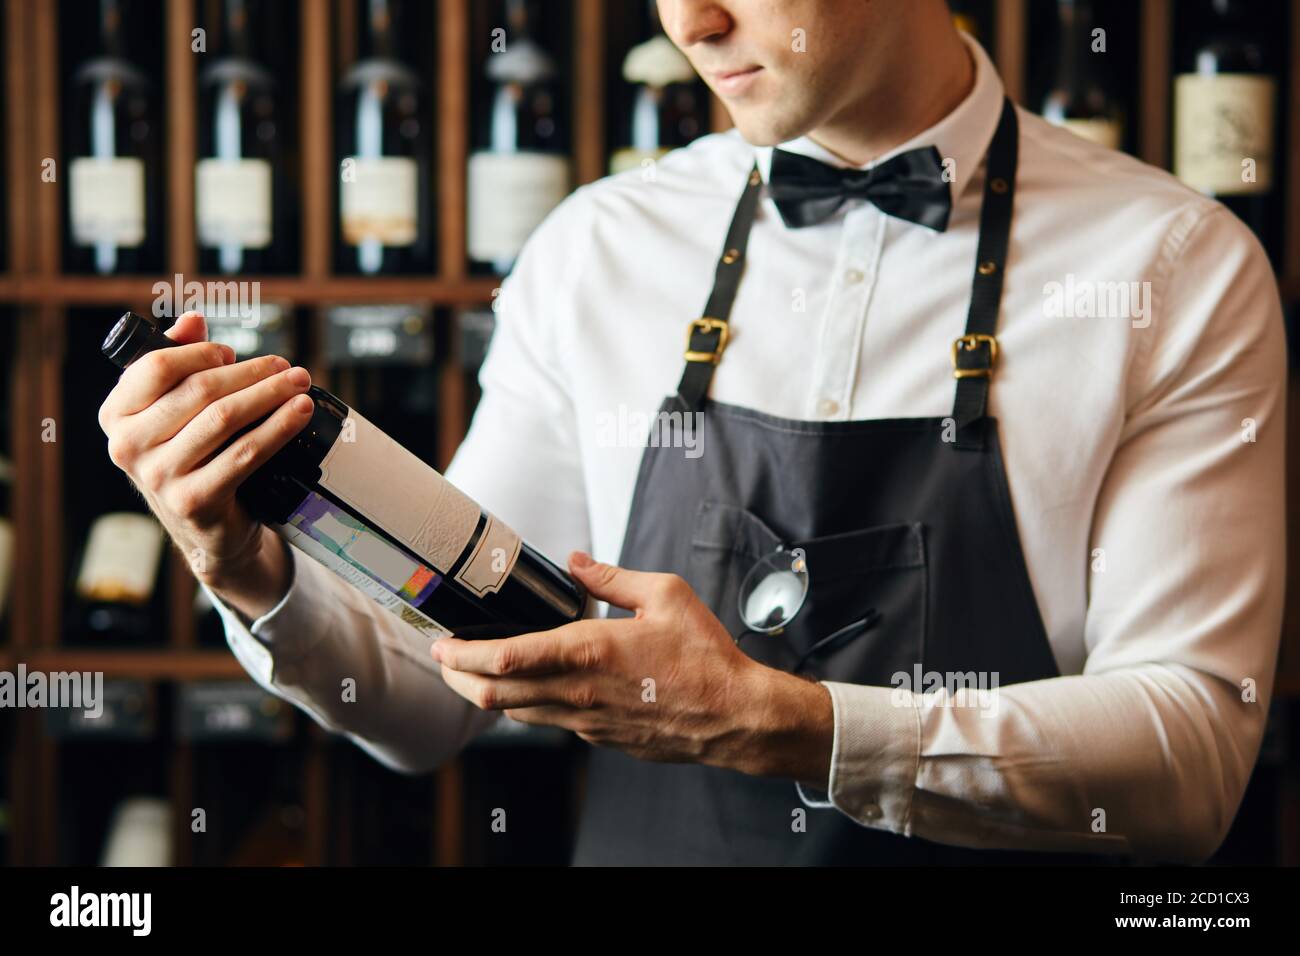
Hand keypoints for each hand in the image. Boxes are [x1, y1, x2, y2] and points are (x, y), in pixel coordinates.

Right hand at [97, 311, 314, 616]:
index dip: (199, 353)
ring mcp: (158, 477)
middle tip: (287, 366)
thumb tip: (193, 319)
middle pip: (198, 391)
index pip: (155, 367)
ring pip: (224, 419)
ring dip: (270, 395)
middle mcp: (128, 446)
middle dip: (251, 372)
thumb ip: (178, 362)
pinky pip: (245, 454)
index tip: (232, 352)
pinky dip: (278, 428)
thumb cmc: (190, 455)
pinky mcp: (194, 501)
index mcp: (115, 415)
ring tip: (300, 383)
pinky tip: (300, 414)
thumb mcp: (173, 410)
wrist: (205, 527)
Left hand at [432, 551, 834, 783]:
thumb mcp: (665, 594)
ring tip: (476, 673)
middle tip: (445, 661)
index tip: (442, 644)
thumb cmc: (704, 656)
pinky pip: (552, 722)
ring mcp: (586, 721)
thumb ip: (612, 578)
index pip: (505, 657)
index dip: (463, 654)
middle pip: (495, 693)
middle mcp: (578, 691)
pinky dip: (530, 705)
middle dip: (460, 677)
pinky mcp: (600, 738)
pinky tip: (534, 688)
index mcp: (588, 650)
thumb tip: (576, 561)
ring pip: (517, 713)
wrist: (733, 715)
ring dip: (488, 694)